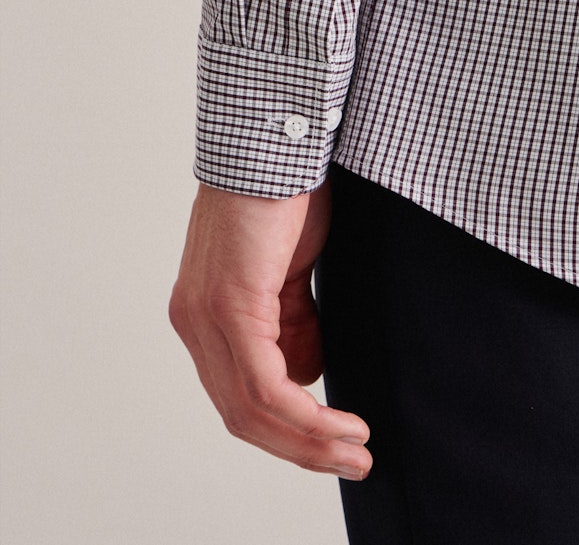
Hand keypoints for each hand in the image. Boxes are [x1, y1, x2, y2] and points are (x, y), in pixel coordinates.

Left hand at [169, 179, 371, 480]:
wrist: (277, 142)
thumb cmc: (286, 196)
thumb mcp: (290, 274)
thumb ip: (293, 321)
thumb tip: (307, 370)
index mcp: (205, 315)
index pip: (238, 396)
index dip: (287, 432)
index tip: (336, 443)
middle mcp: (194, 322)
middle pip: (241, 416)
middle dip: (301, 449)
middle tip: (354, 462)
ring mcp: (205, 316)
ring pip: (250, 410)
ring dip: (309, 442)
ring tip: (357, 449)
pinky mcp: (229, 305)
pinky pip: (265, 385)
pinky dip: (307, 415)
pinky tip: (343, 423)